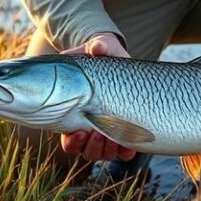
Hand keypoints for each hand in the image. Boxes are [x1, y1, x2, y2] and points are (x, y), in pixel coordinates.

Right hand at [60, 32, 135, 160]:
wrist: (119, 58)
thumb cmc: (101, 54)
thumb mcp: (97, 47)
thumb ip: (97, 46)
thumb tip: (98, 47)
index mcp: (75, 112)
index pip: (69, 138)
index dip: (73, 141)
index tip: (80, 130)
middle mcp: (89, 125)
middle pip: (86, 150)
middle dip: (92, 147)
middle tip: (97, 133)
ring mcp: (108, 129)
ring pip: (104, 153)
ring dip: (108, 150)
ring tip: (114, 137)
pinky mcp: (126, 129)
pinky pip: (125, 150)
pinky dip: (127, 150)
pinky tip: (131, 143)